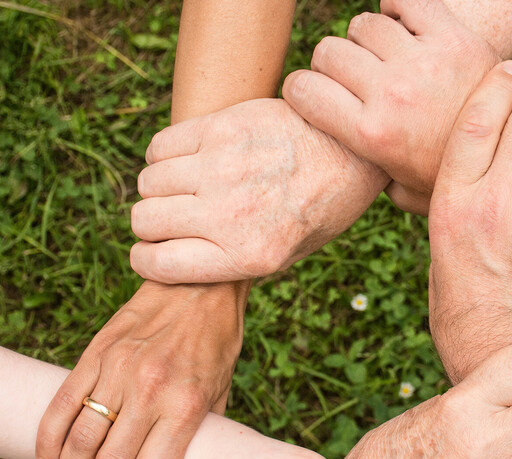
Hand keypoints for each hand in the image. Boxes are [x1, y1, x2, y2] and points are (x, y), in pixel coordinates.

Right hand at [35, 280, 247, 458]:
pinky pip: (60, 406)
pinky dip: (48, 442)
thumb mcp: (221, 390)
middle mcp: (150, 391)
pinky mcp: (96, 353)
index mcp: (185, 406)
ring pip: (79, 442)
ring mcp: (118, 370)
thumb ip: (201, 431)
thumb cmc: (216, 341)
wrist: (201, 286)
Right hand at [130, 98, 389, 283]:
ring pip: (148, 182)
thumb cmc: (322, 207)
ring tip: (187, 186)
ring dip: (160, 188)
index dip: (147, 259)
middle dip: (152, 224)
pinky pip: (160, 146)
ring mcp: (223, 168)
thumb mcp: (289, 254)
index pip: (157, 264)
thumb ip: (235, 263)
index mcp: (249, 255)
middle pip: (145, 220)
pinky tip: (190, 159)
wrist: (352, 151)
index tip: (153, 251)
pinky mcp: (222, 128)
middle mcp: (231, 214)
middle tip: (175, 217)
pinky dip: (164, 156)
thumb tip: (178, 262)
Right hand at [283, 0, 499, 213]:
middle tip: (352, 79)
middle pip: (329, 52)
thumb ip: (369, 179)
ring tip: (383, 57)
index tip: (312, 94)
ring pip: (363, 24)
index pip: (302, 89)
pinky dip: (397, 7)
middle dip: (331, 65)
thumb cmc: (451, 176)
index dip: (300, 89)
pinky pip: (405, 0)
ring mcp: (422, 62)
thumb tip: (345, 170)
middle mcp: (391, 94)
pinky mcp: (453, 37)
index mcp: (371, 135)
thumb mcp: (403, 193)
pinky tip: (403, 26)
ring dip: (366, 39)